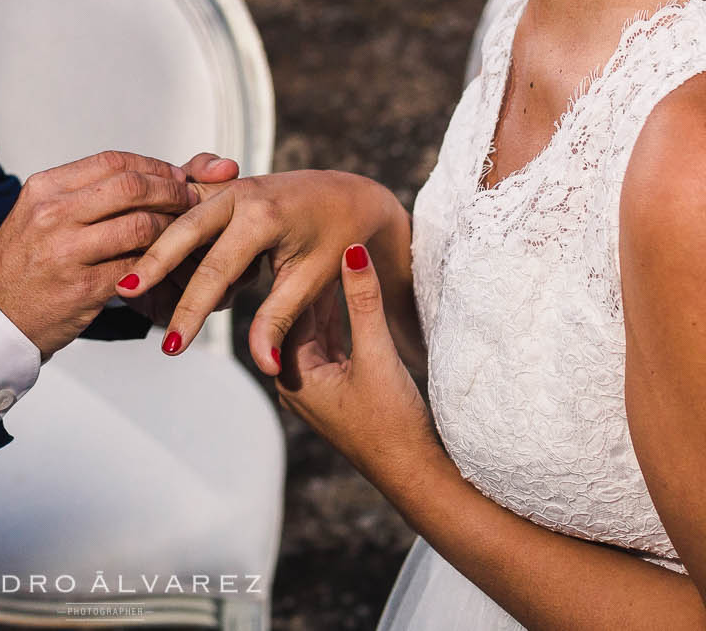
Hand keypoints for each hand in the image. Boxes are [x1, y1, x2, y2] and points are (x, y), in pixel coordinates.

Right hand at [0, 151, 213, 356]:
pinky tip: (168, 265)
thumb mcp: (40, 216)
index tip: (174, 176)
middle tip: (190, 200)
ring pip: (140, 226)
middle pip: (131, 187)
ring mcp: (67, 251)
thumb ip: (86, 196)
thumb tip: (144, 176)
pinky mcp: (83, 288)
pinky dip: (159, 264)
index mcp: (45, 189)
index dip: (152, 166)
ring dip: (173, 229)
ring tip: (184, 234)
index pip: (112, 161)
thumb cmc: (24, 266)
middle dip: (171, 191)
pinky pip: (136, 267)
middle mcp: (53, 214)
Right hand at [118, 168, 406, 366]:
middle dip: (152, 263)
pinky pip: (186, 208)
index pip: (216, 270)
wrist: (349, 196)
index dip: (192, 312)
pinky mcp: (222, 188)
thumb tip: (263, 367)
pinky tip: (150, 261)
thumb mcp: (312, 281)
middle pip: (182, 230)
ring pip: (178, 213)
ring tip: (129, 283)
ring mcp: (227, 186)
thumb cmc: (336, 238)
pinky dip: (168, 231)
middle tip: (125, 294)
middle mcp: (239, 193)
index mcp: (263, 215)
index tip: (173, 347)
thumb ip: (279, 321)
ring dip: (155, 243)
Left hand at [276, 244, 436, 483]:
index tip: (311, 231)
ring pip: (319, 328)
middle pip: (302, 317)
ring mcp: (318, 385)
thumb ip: (363, 302)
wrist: (416, 474)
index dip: (302, 269)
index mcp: (293, 376)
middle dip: (314, 279)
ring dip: (329, 296)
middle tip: (324, 231)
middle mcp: (297, 381)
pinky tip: (350, 286)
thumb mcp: (377, 355)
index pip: (289, 310)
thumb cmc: (393, 424)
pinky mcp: (339, 387)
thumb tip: (351, 250)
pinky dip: (342, 316)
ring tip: (338, 249)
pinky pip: (335, 342)